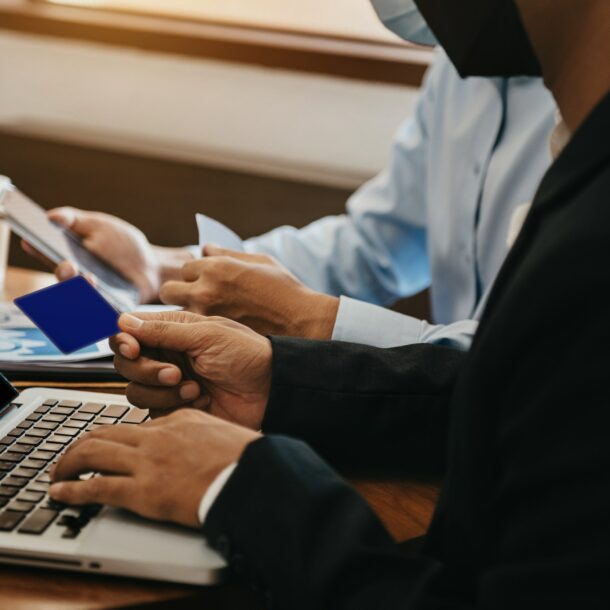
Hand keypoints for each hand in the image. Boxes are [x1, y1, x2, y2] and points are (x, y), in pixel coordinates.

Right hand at [21, 207, 192, 302]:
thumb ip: (76, 220)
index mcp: (67, 256)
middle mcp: (74, 278)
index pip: (46, 254)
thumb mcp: (100, 226)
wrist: (152, 266)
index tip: (31, 241)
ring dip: (83, 291)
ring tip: (90, 279)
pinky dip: (101, 308)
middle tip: (68, 265)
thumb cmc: (122, 245)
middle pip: (62, 279)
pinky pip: (100, 313)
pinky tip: (105, 301)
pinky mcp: (106, 309)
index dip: (37, 249)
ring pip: (80, 299)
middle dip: (63, 273)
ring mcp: (89, 296)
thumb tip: (52, 217)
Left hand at [49, 409, 260, 527]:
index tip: (111, 446)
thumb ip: (202, 432)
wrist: (254, 476)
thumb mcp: (224, 433)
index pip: (137, 423)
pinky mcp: (144, 490)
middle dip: (82, 443)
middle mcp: (158, 435)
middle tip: (72, 455)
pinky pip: (97, 487)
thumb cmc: (247, 459)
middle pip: (106, 431)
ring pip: (93, 451)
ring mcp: (149, 461)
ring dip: (69, 461)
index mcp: (179, 419)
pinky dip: (73, 490)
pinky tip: (61, 493)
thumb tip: (199, 442)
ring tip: (59, 472)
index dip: (118, 436)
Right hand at [110, 310, 271, 428]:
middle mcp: (167, 355)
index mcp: (173, 330)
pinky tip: (202, 400)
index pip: (129, 333)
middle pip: (126, 364)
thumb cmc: (247, 355)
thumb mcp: (206, 335)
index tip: (134, 349)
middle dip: (146, 370)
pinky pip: (153, 411)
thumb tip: (123, 320)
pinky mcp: (175, 407)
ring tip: (194, 388)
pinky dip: (174, 406)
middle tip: (175, 373)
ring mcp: (170, 383)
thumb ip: (164, 330)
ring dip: (162, 391)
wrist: (271, 390)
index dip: (124, 342)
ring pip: (136, 390)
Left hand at [159, 244, 338, 338]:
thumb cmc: (283, 287)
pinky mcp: (213, 336)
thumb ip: (227, 254)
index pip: (185, 267)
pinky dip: (199, 330)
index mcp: (217, 267)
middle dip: (178, 292)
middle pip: (168, 290)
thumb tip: (206, 249)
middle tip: (193, 299)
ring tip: (203, 317)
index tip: (204, 280)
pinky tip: (213, 330)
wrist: (299, 320)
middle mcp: (206, 290)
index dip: (194, 274)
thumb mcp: (259, 260)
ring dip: (186, 313)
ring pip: (177, 313)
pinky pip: (193, 331)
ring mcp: (207, 315)